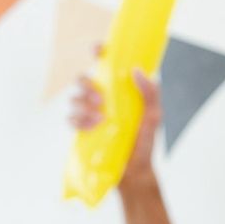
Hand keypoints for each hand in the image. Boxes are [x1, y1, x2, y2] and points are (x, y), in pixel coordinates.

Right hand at [67, 50, 161, 189]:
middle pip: (82, 79)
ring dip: (83, 105)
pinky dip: (78, 120)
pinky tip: (92, 127)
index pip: (104, 64)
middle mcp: (102, 99)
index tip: (97, 50)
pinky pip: (71, 119)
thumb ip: (150, 94)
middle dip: (86, 85)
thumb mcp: (154, 118)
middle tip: (100, 99)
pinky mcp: (83, 130)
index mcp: (117, 90)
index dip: (98, 52)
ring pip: (74, 98)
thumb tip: (136, 70)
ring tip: (100, 118)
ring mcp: (90, 114)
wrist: (136, 173)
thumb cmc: (145, 143)